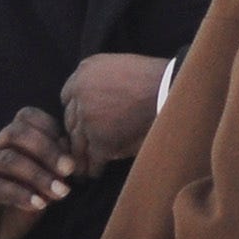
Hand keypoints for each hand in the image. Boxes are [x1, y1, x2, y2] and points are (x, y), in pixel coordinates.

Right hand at [0, 106, 75, 238]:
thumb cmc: (8, 210)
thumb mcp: (37, 189)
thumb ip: (52, 173)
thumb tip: (75, 161)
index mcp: (7, 144)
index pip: (26, 117)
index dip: (52, 128)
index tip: (72, 153)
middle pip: (17, 132)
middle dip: (48, 149)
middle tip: (70, 171)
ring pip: (7, 159)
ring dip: (38, 174)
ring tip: (60, 192)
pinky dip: (20, 194)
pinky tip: (38, 205)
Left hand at [59, 53, 169, 176]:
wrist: (170, 92)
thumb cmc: (155, 79)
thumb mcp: (120, 65)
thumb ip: (101, 79)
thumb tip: (97, 96)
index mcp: (84, 72)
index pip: (68, 97)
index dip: (76, 111)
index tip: (82, 122)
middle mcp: (80, 93)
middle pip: (70, 121)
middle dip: (77, 135)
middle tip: (79, 148)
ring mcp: (88, 118)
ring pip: (77, 142)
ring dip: (81, 156)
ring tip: (83, 167)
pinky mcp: (100, 141)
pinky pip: (92, 159)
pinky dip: (95, 168)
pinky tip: (98, 173)